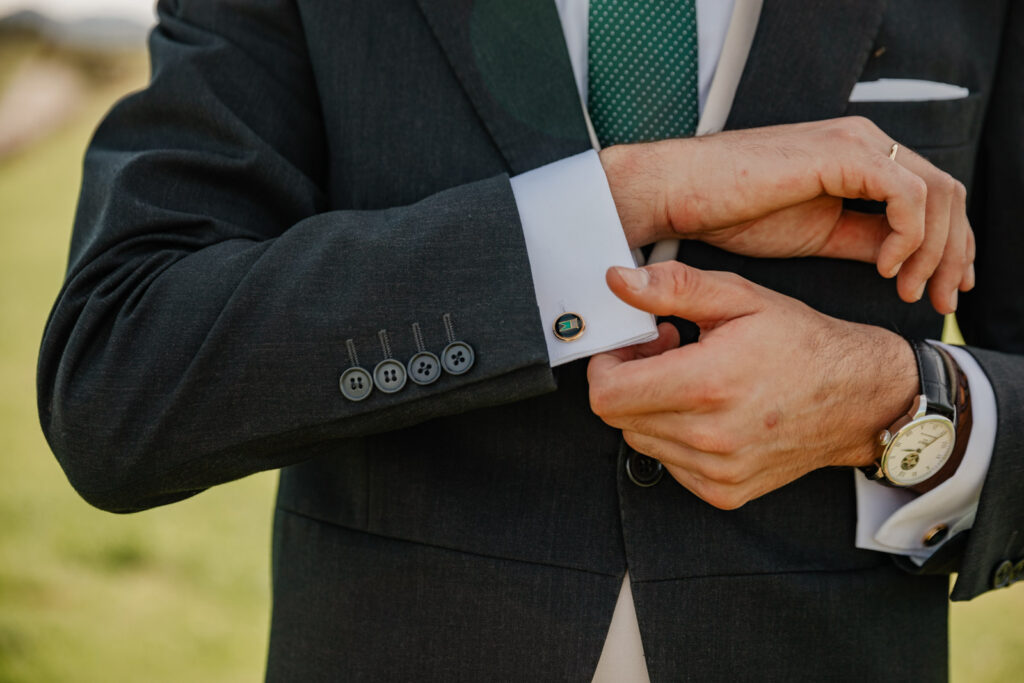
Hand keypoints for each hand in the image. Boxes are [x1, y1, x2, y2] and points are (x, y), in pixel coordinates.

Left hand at [587, 262, 918, 509]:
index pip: (607, 393)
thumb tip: (618, 282)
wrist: (861, 397)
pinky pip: (669, 463)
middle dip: (627, 381)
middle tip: (665, 353)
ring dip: (650, 409)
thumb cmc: (803, 343)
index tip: (632, 345)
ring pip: (640, 441)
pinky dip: (674, 437)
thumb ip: (671, 287)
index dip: (606, 365)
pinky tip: (706, 411)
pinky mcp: (724, 491)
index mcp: (706, 385)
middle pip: (617, 418)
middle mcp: (709, 436)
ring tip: (690, 379)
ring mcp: (717, 470)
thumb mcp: (739, 297)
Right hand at [600, 116, 973, 313]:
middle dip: (955, 252)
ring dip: (936, 249)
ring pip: (937, 193)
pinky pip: (908, 194)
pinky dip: (908, 236)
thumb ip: (863, 239)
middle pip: (947, 194)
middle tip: (943, 298)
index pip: (932, 198)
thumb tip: (903, 261)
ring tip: (910, 288)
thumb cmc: (729, 213)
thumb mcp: (815, 235)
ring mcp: (857, 144)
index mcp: (860, 159)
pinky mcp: (842, 155)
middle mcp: (866, 143)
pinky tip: (886, 265)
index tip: (942, 290)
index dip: (950, 247)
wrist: (679, 192)